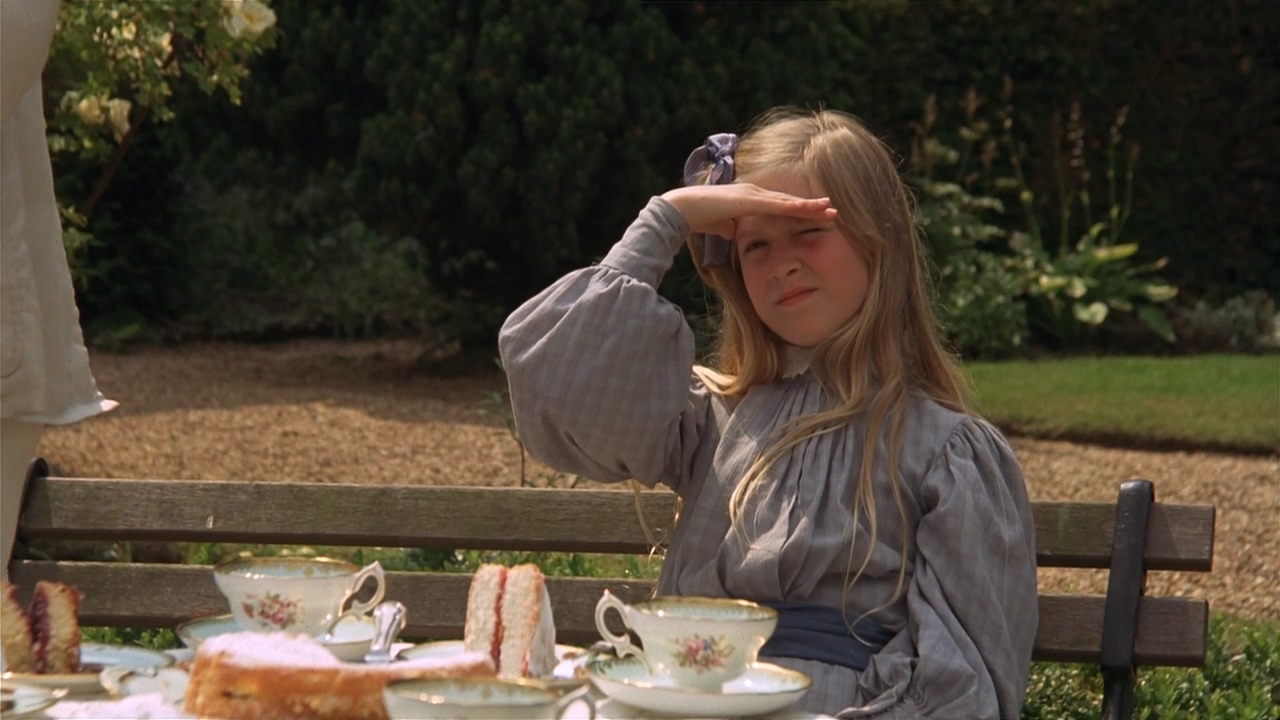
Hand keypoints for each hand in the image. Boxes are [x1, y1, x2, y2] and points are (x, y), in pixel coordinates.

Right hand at [660, 183, 837, 239]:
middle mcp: (753, 194)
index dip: (799, 210)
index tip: (818, 214)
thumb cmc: (697, 217)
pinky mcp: (747, 201)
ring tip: (829, 209)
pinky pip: (775, 206)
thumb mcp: (718, 226)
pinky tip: (807, 209)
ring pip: (786, 202)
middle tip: (833, 210)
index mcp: (748, 199)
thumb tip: (734, 233)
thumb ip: (728, 227)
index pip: (780, 206)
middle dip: (811, 206)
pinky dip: (792, 207)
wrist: (680, 209)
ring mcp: (751, 195)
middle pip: (788, 201)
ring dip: (809, 206)